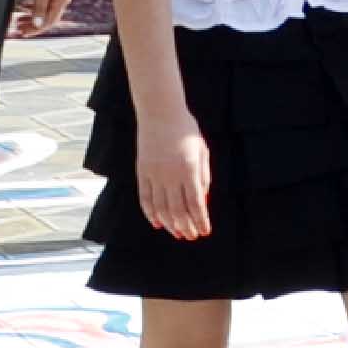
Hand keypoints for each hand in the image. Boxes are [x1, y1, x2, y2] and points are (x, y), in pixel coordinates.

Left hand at [19, 0, 74, 34]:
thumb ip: (39, 8)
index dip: (37, 29)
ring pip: (44, 9)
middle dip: (33, 24)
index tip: (24, 33)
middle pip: (47, 16)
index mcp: (62, 0)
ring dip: (32, 15)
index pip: (50, 21)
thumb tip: (38, 24)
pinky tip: (24, 6)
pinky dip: (33, 6)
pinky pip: (42, 1)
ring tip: (19, 20)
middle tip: (19, 28)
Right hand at [137, 119, 212, 240]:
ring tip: (177, 233)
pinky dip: (150, 213)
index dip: (201, 221)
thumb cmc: (186, 130)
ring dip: (170, 224)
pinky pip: (145, 198)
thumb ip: (203, 177)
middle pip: (178, 210)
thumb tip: (202, 201)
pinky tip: (157, 222)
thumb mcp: (202, 151)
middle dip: (187, 227)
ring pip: (161, 208)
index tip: (205, 231)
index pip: (196, 204)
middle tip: (192, 236)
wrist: (160, 112)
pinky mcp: (142, 171)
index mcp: (189, 169)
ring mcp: (154, 174)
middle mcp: (171, 175)